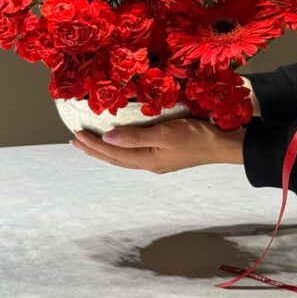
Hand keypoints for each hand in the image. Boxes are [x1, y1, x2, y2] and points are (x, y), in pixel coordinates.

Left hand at [70, 118, 244, 173]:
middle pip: (114, 159)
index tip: (76, 133)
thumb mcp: (164, 134)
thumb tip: (107, 138)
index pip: (112, 153)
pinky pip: (132, 155)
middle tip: (74, 140)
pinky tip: (119, 145)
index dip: (92, 144)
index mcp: (146, 160)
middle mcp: (148, 164)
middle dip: (93, 150)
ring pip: (122, 158)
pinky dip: (119, 150)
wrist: (222, 146)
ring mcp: (156, 162)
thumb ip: (135, 137)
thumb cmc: (194, 136)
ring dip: (104, 151)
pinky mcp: (163, 156)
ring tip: (90, 144)